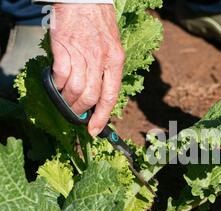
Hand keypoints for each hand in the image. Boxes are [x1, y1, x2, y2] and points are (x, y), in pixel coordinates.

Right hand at [50, 4, 124, 136]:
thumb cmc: (100, 23)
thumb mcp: (113, 47)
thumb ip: (108, 70)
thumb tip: (100, 95)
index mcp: (116, 61)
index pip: (110, 96)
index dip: (102, 117)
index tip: (94, 129)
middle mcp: (100, 59)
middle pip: (91, 97)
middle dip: (82, 111)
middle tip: (76, 114)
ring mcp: (81, 53)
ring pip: (75, 89)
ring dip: (68, 100)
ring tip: (65, 101)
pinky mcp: (64, 47)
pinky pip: (60, 75)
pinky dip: (57, 85)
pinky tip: (56, 85)